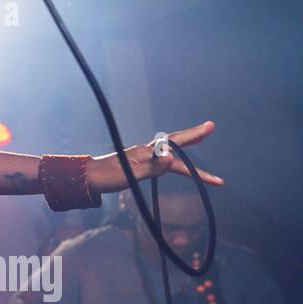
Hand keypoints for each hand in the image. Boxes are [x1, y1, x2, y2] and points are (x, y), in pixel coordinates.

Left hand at [86, 121, 224, 193]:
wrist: (87, 177)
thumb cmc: (108, 177)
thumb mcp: (132, 175)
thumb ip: (153, 167)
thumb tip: (172, 158)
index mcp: (146, 153)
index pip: (177, 154)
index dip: (196, 161)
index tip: (215, 170)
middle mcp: (146, 151)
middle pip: (175, 141)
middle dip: (194, 135)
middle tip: (211, 126)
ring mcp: (141, 155)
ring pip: (168, 147)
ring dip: (185, 143)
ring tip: (200, 138)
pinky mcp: (136, 162)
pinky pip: (160, 155)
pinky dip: (172, 154)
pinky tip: (171, 157)